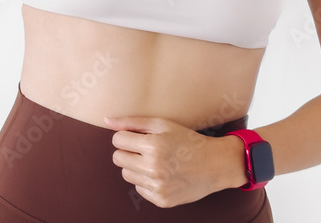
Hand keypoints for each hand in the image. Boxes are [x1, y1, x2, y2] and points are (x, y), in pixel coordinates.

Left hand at [101, 115, 243, 207]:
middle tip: (145, 149)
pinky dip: (146, 181)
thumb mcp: (162, 124)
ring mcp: (158, 187)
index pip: (117, 140)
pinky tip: (161, 174)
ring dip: (135, 166)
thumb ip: (132, 122)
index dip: (125, 136)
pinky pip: (139, 188)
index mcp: (153, 146)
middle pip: (118, 158)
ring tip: (154, 161)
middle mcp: (154, 168)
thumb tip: (106, 121)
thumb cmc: (186, 140)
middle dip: (128, 151)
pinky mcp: (162, 200)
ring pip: (126, 174)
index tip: (137, 137)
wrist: (214, 165)